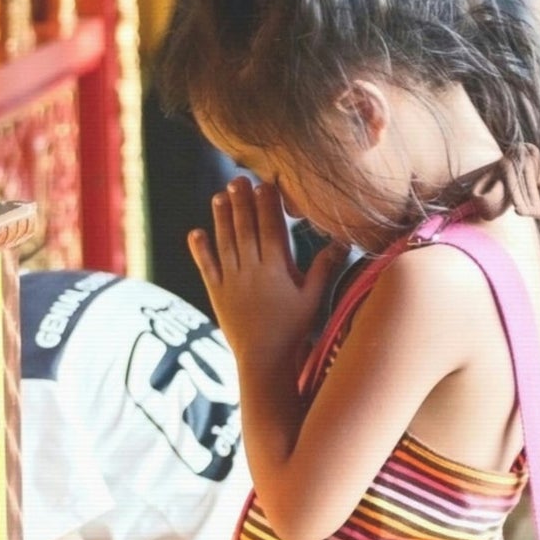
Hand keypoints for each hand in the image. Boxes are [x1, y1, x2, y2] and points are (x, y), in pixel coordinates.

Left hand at [190, 179, 346, 379]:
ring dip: (221, 218)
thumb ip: (324, 267)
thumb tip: (343, 241)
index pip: (271, 229)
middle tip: (237, 179)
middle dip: (242, 202)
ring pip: (225, 242)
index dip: (267, 205)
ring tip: (218, 196)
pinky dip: (200, 250)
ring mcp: (232, 281)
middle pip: (245, 229)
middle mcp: (252, 270)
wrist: (264, 360)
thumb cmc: (294, 329)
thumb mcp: (313, 298)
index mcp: (277, 269)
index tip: (264, 184)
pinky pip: (207, 267)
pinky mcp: (217, 294)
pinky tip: (196, 233)